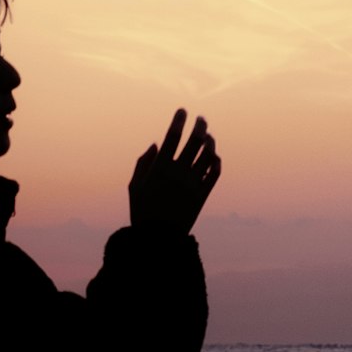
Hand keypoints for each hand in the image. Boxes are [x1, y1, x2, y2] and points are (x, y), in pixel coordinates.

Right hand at [129, 108, 221, 239]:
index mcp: (160, 169)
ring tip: (208, 136)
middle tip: (201, 119)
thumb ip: (143, 163)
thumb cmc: (142, 212)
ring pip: (208, 155)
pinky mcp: (203, 195)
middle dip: (199, 126)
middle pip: (194, 142)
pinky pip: (215, 173)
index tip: (182, 111)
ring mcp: (193, 184)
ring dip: (210, 142)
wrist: (159, 239)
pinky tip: (214, 156)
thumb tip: (157, 144)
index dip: (178, 121)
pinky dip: (216, 161)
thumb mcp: (134, 187)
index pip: (172, 137)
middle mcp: (179, 173)